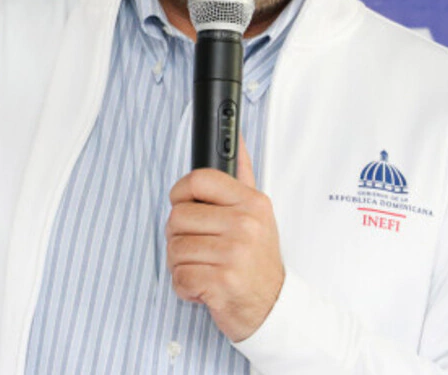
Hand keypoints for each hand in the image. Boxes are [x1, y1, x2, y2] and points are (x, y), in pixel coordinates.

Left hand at [166, 135, 283, 341]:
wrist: (273, 307)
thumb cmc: (257, 260)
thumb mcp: (258, 214)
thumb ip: (243, 176)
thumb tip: (238, 139)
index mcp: (252, 203)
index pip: (199, 180)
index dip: (181, 193)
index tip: (186, 205)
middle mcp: (245, 225)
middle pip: (178, 216)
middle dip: (179, 236)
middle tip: (200, 248)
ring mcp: (234, 254)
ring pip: (175, 247)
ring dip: (181, 264)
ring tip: (203, 268)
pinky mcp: (221, 282)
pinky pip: (179, 276)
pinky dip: (184, 286)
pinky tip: (203, 286)